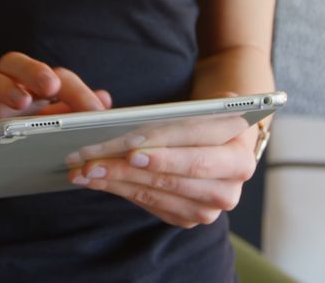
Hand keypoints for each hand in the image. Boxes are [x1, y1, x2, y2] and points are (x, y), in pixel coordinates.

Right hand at [0, 51, 111, 173]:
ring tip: (19, 101)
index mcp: (23, 92)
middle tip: (51, 86)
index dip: (75, 90)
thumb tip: (104, 98)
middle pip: (13, 62)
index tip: (98, 110)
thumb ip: (66, 115)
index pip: (51, 78)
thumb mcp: (32, 130)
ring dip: (0, 84)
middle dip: (34, 70)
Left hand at [67, 111, 260, 227]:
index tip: (130, 149)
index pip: (198, 145)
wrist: (222, 142)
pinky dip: (120, 190)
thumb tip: (123, 123)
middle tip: (93, 162)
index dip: (164, 147)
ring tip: (84, 170)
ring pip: (159, 192)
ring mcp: (212, 205)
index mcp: (240, 148)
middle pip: (176, 175)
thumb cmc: (204, 117)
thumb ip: (176, 114)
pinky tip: (95, 180)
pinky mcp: (191, 217)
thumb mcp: (200, 107)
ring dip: (116, 181)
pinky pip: (151, 204)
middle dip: (130, 168)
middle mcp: (232, 182)